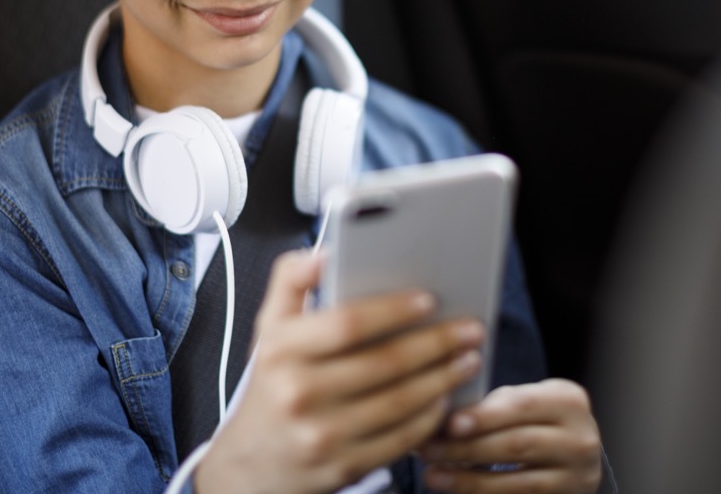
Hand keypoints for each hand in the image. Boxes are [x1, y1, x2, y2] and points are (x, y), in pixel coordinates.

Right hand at [194, 250, 486, 493]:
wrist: (251, 466)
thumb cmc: (271, 388)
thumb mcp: (267, 329)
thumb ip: (292, 280)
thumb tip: (325, 253)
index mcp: (281, 350)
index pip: (346, 323)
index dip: (393, 310)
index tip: (428, 299)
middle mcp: (298, 393)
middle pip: (384, 363)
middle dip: (436, 343)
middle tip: (469, 329)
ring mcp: (321, 435)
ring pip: (400, 402)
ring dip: (443, 378)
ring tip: (466, 358)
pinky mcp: (343, 467)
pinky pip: (401, 438)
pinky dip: (430, 416)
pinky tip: (445, 396)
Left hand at [418, 379, 602, 492]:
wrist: (575, 453)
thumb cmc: (538, 418)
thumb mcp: (528, 399)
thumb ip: (496, 403)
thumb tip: (445, 413)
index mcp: (569, 401)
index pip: (523, 406)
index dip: (485, 416)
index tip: (450, 424)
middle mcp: (580, 440)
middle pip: (517, 445)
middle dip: (467, 449)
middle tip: (428, 449)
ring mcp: (576, 477)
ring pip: (517, 483)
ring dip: (469, 480)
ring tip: (433, 476)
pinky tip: (457, 490)